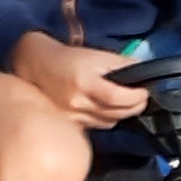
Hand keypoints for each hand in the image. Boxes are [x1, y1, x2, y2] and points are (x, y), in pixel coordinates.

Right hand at [11, 32, 147, 126]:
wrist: (36, 66)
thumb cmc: (67, 58)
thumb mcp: (96, 54)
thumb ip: (122, 63)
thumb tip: (144, 71)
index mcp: (84, 82)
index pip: (118, 97)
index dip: (137, 97)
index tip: (144, 91)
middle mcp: (77, 102)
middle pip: (116, 113)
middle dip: (135, 107)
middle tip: (140, 98)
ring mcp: (72, 115)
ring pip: (108, 122)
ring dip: (122, 114)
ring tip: (124, 102)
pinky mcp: (69, 123)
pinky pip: (96, 126)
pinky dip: (106, 118)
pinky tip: (106, 108)